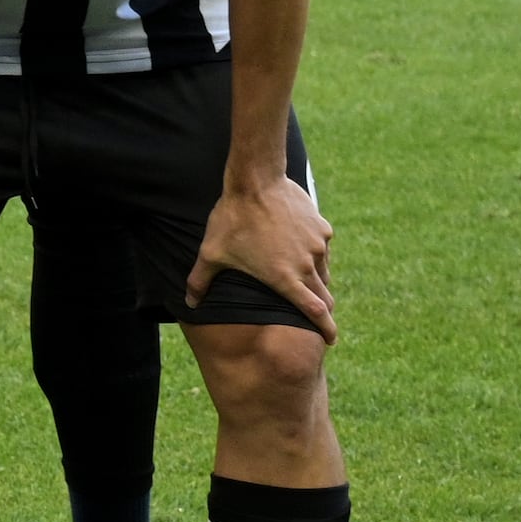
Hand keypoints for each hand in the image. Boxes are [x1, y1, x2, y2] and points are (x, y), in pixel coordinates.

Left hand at [194, 169, 335, 336]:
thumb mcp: (211, 253)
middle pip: (324, 296)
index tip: (330, 339)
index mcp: (285, 278)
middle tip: (317, 316)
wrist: (256, 182)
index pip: (315, 311)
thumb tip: (189, 303)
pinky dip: (314, 255)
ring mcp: (318, 246)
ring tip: (300, 280)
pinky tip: (297, 248)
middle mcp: (307, 265)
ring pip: (323, 272)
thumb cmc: (231, 220)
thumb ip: (199, 281)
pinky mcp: (322, 228)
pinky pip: (322, 248)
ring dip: (315, 280)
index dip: (325, 328)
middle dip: (323, 309)